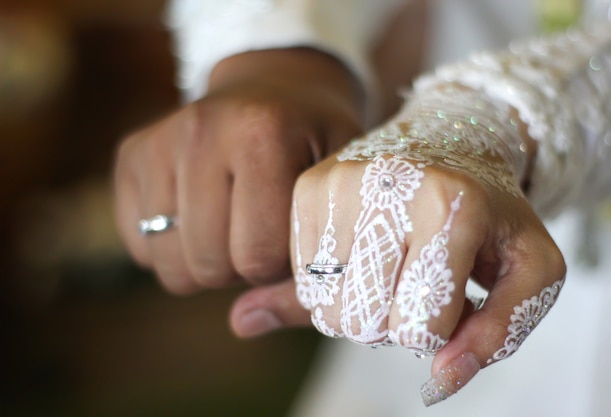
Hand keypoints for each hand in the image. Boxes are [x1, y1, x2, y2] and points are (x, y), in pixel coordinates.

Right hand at [114, 48, 363, 294]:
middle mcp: (201, 129)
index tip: (293, 235)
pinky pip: (140, 246)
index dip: (280, 264)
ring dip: (207, 262)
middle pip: (207, 265)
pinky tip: (203, 212)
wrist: (279, 89)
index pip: (257, 256)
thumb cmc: (318, 148)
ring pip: (168, 264)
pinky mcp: (131, 153)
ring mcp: (158, 139)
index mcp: (263, 134)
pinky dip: (174, 248)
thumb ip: (311, 271)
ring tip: (234, 223)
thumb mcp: (336, 197)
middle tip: (263, 230)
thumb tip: (242, 324)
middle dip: (242, 267)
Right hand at [286, 91, 565, 404]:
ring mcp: (339, 184)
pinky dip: (332, 285)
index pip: (420, 329)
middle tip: (415, 283)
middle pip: (363, 323)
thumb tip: (439, 383)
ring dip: (360, 306)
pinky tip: (361, 255)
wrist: (447, 140)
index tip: (451, 295)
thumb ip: (498, 334)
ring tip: (389, 269)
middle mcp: (386, 186)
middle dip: (393, 322)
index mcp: (451, 205)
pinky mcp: (308, 187)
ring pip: (326, 307)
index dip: (439, 331)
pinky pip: (302, 279)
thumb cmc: (491, 211)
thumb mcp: (530, 269)